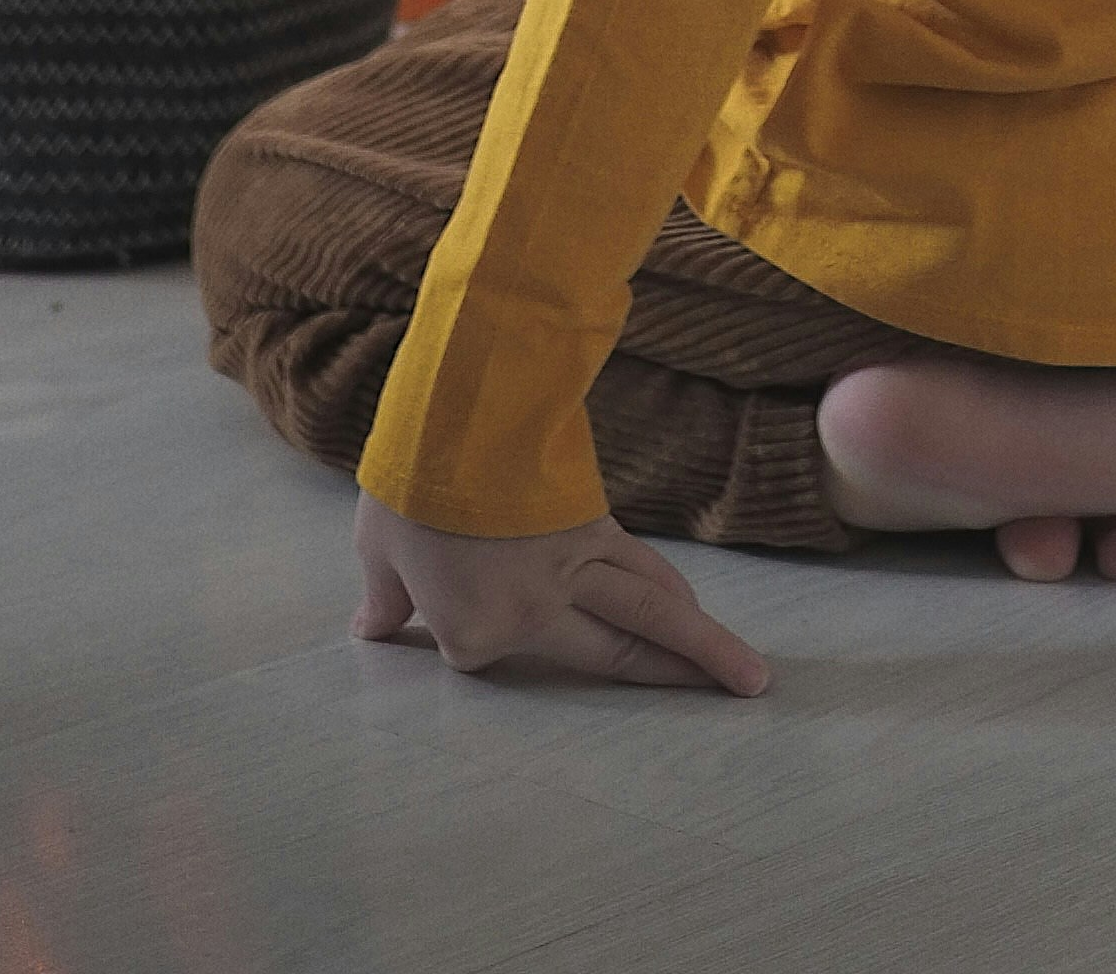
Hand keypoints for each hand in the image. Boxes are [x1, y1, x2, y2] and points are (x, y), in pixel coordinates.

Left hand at [352, 488, 772, 694]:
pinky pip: (642, 570)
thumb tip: (370, 630)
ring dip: (700, 643)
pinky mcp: (594, 523)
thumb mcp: (381, 549)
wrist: (459, 417)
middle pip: (619, 651)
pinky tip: (694, 610)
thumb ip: (387, 599)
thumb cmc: (412, 488)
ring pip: (649, 613)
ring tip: (745, 673)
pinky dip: (672, 594)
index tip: (444, 603)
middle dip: (676, 676)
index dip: (459, 629)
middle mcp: (539, 611)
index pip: (480, 653)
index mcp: (476, 632)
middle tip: (740, 697)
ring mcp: (574, 568)